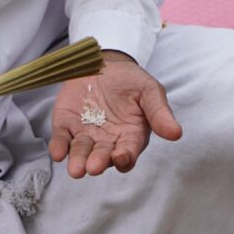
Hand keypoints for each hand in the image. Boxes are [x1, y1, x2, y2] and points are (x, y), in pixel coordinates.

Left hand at [49, 51, 181, 177]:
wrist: (103, 64)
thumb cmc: (130, 82)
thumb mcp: (149, 91)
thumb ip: (159, 112)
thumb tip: (176, 133)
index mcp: (130, 138)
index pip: (128, 153)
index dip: (125, 157)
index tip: (122, 157)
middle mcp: (107, 143)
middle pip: (103, 156)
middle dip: (98, 162)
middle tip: (94, 167)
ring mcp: (86, 136)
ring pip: (81, 152)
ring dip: (78, 161)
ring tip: (75, 170)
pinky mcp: (66, 127)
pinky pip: (62, 139)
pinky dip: (59, 147)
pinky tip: (57, 153)